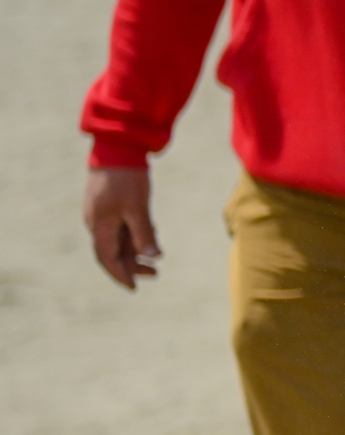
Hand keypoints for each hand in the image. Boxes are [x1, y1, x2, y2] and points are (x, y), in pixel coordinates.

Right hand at [84, 166, 159, 289]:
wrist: (116, 147)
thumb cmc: (126, 178)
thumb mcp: (137, 207)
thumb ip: (144, 233)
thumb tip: (153, 257)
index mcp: (100, 226)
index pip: (107, 259)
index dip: (120, 275)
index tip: (135, 288)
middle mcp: (97, 222)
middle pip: (113, 251)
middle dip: (132, 265)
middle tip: (155, 274)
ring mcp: (101, 212)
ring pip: (118, 238)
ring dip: (135, 249)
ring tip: (156, 255)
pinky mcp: (108, 203)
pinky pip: (120, 225)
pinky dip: (134, 233)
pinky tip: (151, 230)